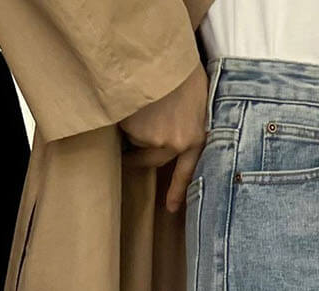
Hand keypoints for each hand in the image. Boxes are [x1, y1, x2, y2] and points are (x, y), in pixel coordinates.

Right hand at [120, 62, 207, 211]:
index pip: (186, 172)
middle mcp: (175, 143)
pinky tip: (129, 98)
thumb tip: (173, 142)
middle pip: (149, 159)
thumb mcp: (198, 99)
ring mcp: (153, 137)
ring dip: (131, 124)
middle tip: (130, 145)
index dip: (178, 191)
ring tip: (139, 102)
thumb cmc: (182, 70)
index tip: (170, 209)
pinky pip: (121, 125)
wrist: (166, 54)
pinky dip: (120, 114)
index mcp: (195, 137)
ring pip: (133, 138)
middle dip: (138, 153)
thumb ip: (190, 123)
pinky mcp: (134, 128)